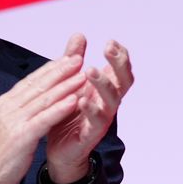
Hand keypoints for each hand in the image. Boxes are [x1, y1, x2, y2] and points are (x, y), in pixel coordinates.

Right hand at [0, 55, 87, 183]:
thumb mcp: (4, 124)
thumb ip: (17, 110)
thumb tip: (31, 100)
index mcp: (6, 103)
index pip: (30, 81)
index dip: (50, 69)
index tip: (65, 59)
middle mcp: (9, 107)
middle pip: (39, 84)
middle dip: (60, 70)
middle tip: (78, 58)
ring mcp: (15, 120)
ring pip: (44, 98)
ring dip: (65, 85)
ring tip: (82, 75)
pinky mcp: (22, 136)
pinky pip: (44, 119)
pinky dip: (60, 108)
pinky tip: (74, 100)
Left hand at [45, 34, 133, 183]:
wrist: (60, 149)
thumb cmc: (68, 112)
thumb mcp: (69, 82)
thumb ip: (74, 59)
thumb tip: (79, 34)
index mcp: (103, 89)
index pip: (119, 69)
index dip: (120, 56)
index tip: (111, 42)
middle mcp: (107, 102)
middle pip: (122, 81)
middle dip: (118, 64)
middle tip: (108, 49)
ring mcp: (102, 118)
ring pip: (111, 100)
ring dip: (103, 84)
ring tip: (91, 71)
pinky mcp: (90, 134)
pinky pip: (95, 122)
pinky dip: (90, 110)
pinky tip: (81, 100)